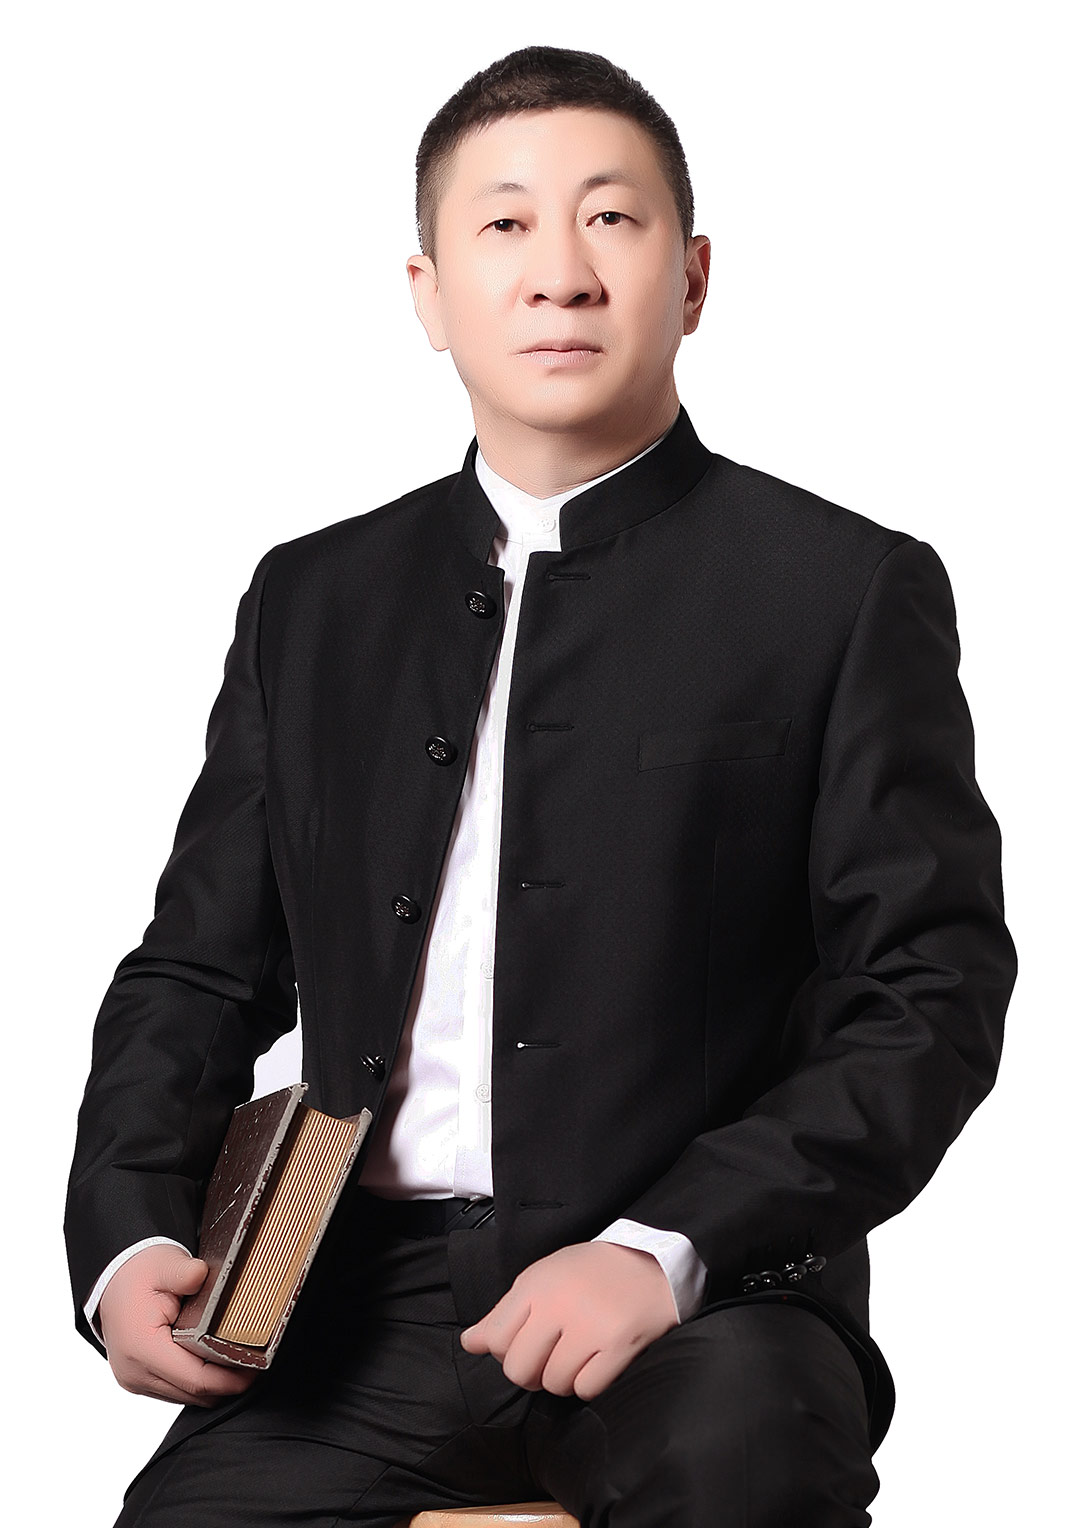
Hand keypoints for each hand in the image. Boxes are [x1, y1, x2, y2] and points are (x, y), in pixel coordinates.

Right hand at [97, 1245, 259, 1407]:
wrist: (111, 1281)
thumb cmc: (137, 1274)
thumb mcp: (164, 1264)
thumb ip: (184, 1273)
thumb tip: (201, 1275)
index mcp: (142, 1348)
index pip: (196, 1379)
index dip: (230, 1379)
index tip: (256, 1366)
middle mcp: (135, 1372)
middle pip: (194, 1393)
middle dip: (228, 1383)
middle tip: (256, 1361)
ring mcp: (135, 1380)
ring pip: (186, 1397)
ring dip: (213, 1384)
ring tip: (240, 1360)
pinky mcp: (140, 1380)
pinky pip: (176, 1390)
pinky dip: (198, 1381)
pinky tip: (216, 1361)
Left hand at [459, 1241, 678, 1401]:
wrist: (652, 1266)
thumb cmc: (591, 1274)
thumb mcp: (542, 1279)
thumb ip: (503, 1313)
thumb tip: (469, 1343)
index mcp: (536, 1285)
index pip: (496, 1339)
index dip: (507, 1351)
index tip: (525, 1344)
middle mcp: (558, 1304)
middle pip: (519, 1369)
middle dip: (532, 1372)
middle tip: (551, 1356)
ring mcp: (589, 1326)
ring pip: (553, 1383)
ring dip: (563, 1378)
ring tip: (579, 1354)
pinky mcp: (618, 1346)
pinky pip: (586, 1389)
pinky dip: (589, 1383)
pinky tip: (598, 1361)